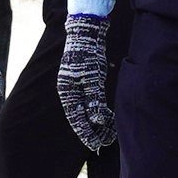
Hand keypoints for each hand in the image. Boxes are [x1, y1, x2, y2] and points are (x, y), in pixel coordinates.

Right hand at [57, 14, 116, 151]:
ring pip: (88, 110)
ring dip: (98, 122)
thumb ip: (94, 98)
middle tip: (106, 142)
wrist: (87, 32)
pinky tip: (108, 117)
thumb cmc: (87, 53)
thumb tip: (97, 119)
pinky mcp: (87, 81)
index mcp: (67, 91)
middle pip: (81, 117)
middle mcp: (71, 91)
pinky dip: (100, 110)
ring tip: (110, 133)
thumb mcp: (91, 77)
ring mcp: (78, 86)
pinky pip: (92, 101)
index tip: (95, 145)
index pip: (76, 118)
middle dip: (93, 130)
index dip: (86, 133)